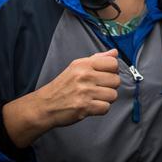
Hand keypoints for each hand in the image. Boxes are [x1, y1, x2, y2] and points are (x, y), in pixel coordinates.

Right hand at [2, 49, 120, 146]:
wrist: (45, 105)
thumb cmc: (62, 86)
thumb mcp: (77, 66)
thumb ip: (97, 59)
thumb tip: (114, 52)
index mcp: (84, 64)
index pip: (113, 63)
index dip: (113, 71)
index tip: (105, 76)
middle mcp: (85, 76)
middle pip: (116, 80)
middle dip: (110, 86)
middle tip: (99, 89)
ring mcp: (84, 92)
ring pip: (113, 95)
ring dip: (106, 99)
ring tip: (95, 98)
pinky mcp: (84, 107)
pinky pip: (106, 107)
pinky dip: (101, 109)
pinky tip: (92, 106)